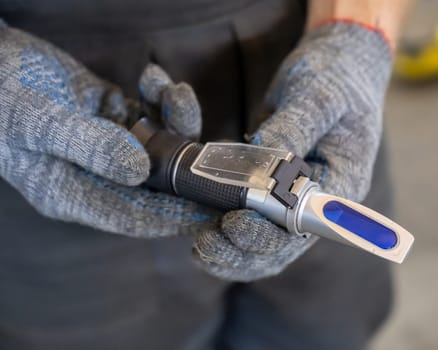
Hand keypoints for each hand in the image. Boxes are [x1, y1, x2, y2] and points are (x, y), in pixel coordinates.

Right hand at [0, 21, 217, 236]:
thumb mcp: (36, 121)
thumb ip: (87, 145)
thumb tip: (140, 171)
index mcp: (72, 191)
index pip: (132, 215)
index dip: (174, 217)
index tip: (211, 211)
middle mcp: (94, 174)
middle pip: (154, 184)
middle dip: (186, 167)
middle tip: (215, 152)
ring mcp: (106, 145)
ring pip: (157, 146)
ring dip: (175, 121)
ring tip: (174, 92)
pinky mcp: (111, 117)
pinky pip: (147, 115)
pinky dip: (158, 100)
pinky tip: (154, 78)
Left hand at [193, 21, 392, 280]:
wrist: (335, 67)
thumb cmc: (336, 77)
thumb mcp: (321, 94)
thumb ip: (297, 123)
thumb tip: (263, 149)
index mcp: (340, 184)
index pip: (304, 227)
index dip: (268, 234)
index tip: (233, 224)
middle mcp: (316, 199)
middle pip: (279, 244)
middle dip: (241, 251)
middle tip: (205, 246)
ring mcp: (291, 195)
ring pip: (260, 237)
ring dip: (229, 248)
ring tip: (199, 247)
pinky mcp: (270, 184)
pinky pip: (248, 213)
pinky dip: (223, 223)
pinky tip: (198, 223)